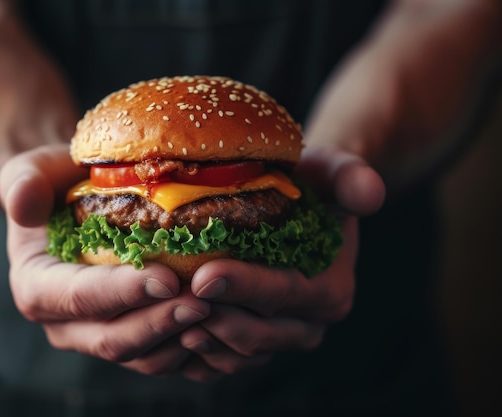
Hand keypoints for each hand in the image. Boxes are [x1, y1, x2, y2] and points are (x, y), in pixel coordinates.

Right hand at [0, 144, 210, 375]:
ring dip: (179, 339)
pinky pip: (160, 358)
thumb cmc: (60, 183)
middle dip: (159, 322)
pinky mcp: (130, 340)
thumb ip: (23, 181)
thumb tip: (23, 203)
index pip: (78, 297)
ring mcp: (98, 336)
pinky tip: (217, 324)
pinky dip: (188, 347)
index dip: (121, 292)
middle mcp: (64, 323)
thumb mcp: (34, 170)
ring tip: (217, 312)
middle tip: (204, 301)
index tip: (167, 277)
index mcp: (37, 288)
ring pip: (140, 356)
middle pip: (113, 339)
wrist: (79, 204)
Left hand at [177, 148, 383, 381]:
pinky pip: (226, 362)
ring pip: (240, 355)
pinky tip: (173, 334)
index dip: (245, 287)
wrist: (301, 211)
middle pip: (259, 333)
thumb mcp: (333, 171)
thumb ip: (351, 178)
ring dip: (203, 340)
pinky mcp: (255, 346)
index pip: (285, 292)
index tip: (203, 275)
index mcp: (330, 289)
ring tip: (167, 318)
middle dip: (216, 319)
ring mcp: (280, 340)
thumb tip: (370, 193)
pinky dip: (200, 354)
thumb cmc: (311, 186)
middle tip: (172, 300)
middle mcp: (309, 323)